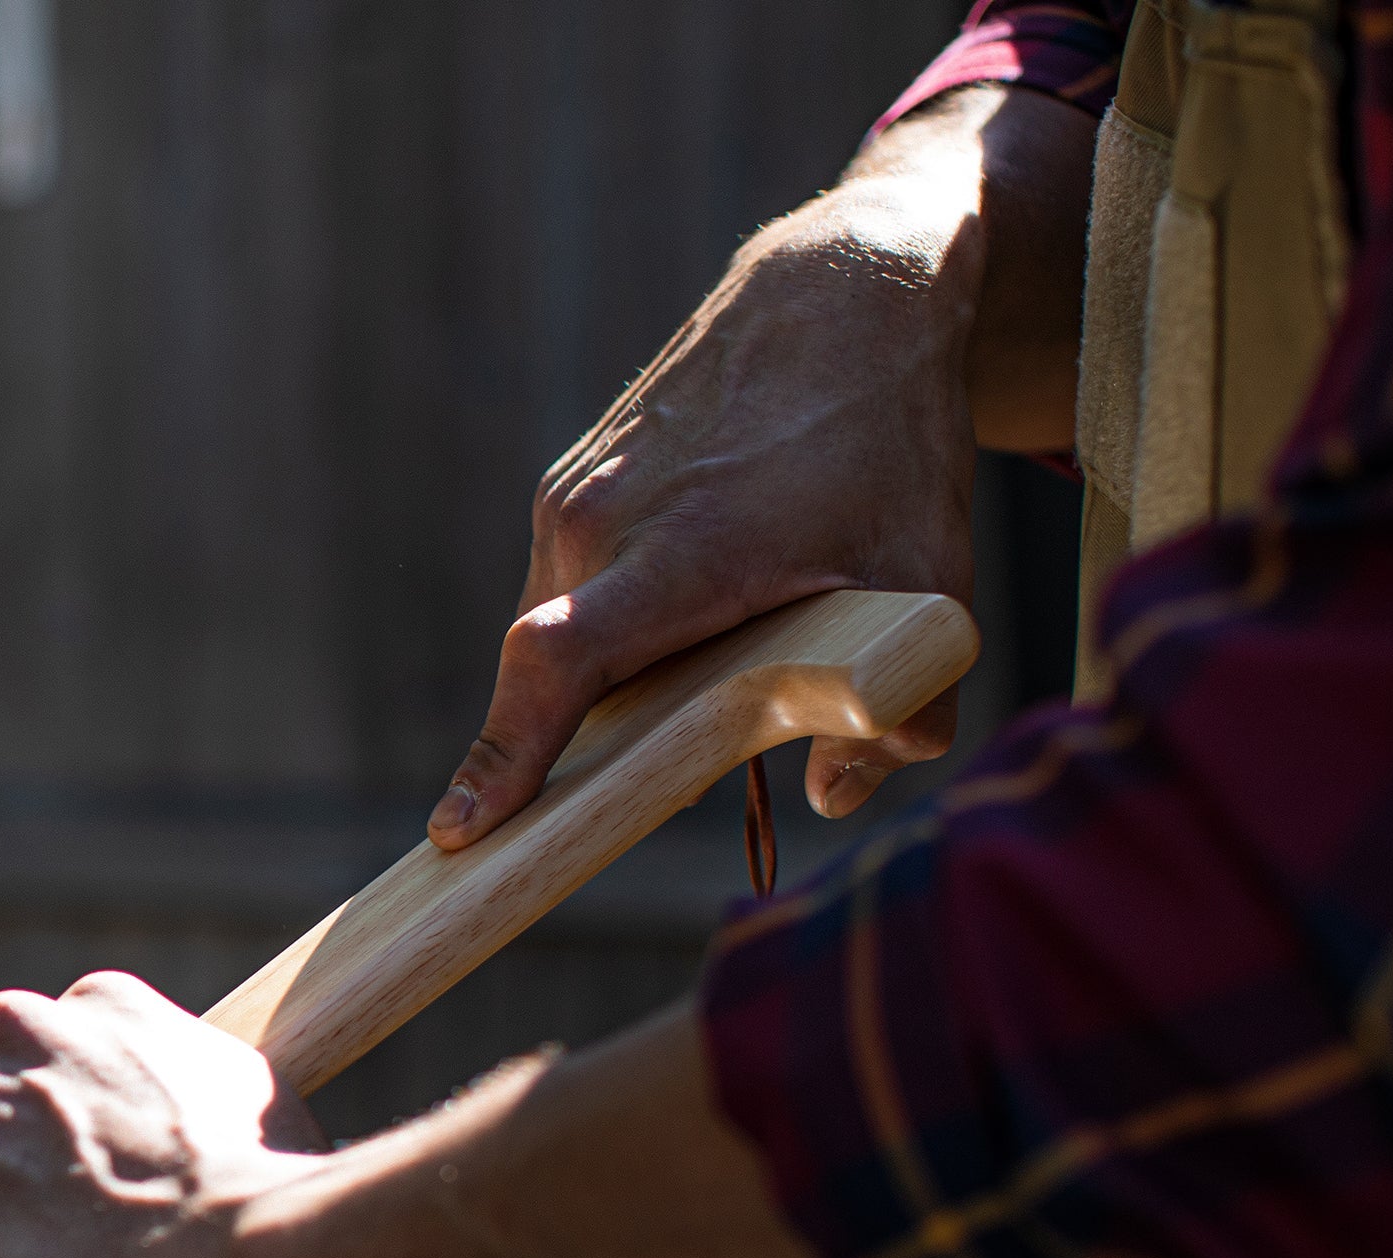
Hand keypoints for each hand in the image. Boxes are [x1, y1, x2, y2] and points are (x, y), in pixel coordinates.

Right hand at [431, 85, 1089, 850]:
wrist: (840, 294)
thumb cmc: (888, 443)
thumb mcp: (931, 587)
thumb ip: (901, 709)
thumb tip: (833, 794)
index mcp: (678, 552)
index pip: (556, 663)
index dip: (507, 754)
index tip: (460, 829)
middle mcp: (598, 521)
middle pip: (555, 678)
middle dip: (592, 741)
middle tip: (672, 761)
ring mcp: (569, 497)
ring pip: (556, 633)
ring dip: (608, 674)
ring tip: (708, 649)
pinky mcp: (564, 483)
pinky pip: (565, 588)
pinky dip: (610, 620)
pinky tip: (692, 592)